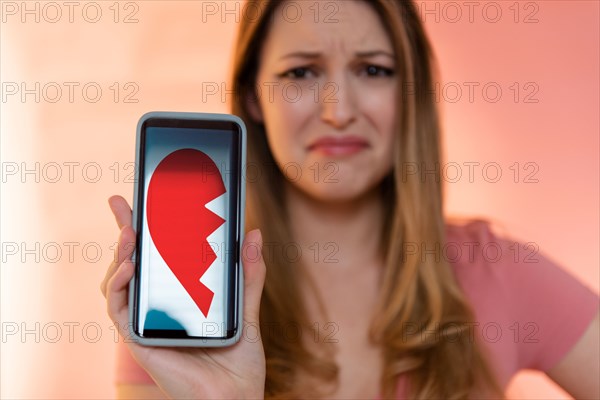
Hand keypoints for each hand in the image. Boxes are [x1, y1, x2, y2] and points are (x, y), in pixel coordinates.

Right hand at [101, 195, 266, 398]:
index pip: (158, 259)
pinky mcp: (138, 338)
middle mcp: (158, 309)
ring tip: (131, 231)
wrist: (234, 399)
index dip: (146, 231)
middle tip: (122, 202)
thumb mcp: (247, 311)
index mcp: (180, 299)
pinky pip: (118, 308)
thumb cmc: (239, 364)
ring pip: (119, 281)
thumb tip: (253, 234)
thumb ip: (248, 275)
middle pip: (132, 264)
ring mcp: (146, 322)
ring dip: (120, 253)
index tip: (142, 201)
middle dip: (123, 230)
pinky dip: (118, 284)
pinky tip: (130, 265)